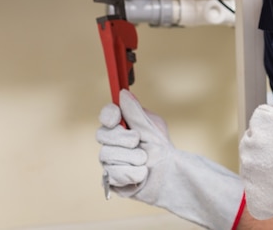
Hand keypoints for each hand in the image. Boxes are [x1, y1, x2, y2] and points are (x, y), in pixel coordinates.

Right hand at [96, 90, 244, 229]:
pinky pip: (112, 174)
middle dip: (123, 138)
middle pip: (103, 135)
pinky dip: (131, 173)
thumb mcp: (152, 126)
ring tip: (145, 160)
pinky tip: (141, 173)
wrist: (169, 173)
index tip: (116, 119)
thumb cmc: (161, 147)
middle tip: (138, 141)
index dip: (108, 115)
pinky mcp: (111, 178)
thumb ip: (136, 113)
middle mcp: (112, 141)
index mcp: (122, 125)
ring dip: (132, 158)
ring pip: (107, 155)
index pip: (107, 115)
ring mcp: (109, 159)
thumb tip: (123, 94)